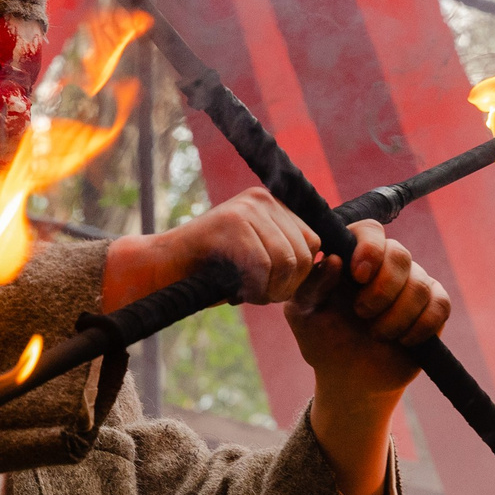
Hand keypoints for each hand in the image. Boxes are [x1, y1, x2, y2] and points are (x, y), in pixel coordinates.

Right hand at [100, 187, 319, 309]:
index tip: (271, 289)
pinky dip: (251, 289)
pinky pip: (261, 266)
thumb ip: (287, 256)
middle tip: (258, 295)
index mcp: (273, 205)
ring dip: (269, 290)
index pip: (312, 243)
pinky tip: (236, 292)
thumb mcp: (257, 260)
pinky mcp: (231, 222)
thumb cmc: (212, 273)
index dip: (298, 276)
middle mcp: (263, 199)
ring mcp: (246, 208)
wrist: (161, 270)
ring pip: (285, 261)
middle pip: (303, 254)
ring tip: (246, 293)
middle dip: (285, 286)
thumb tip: (332, 264)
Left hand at [287, 221, 448, 393]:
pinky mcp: (433, 305)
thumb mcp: (304, 313)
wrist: (350, 377)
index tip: (358, 276)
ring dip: (397, 316)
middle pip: (400, 254)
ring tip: (377, 335)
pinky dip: (421, 326)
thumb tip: (335, 260)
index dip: (369, 249)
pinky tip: (403, 341)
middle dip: (383, 290)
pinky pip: (440, 304)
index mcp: (351, 256)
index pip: (370, 231)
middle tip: (362, 314)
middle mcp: (385, 264)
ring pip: (420, 284)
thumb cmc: (323, 338)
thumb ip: (313, 285)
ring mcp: (411, 283)